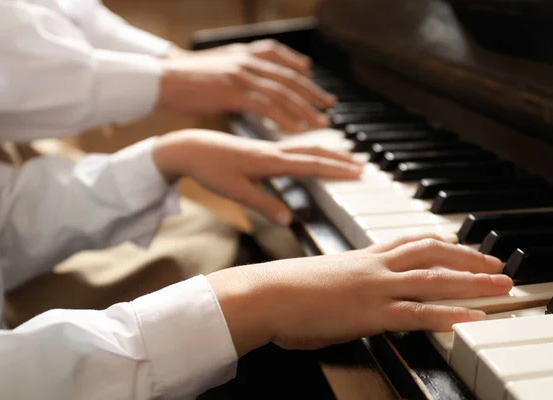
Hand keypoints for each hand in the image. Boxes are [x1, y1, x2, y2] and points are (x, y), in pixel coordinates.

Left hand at [152, 129, 361, 224]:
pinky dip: (312, 150)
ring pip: (306, 148)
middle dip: (340, 159)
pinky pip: (295, 148)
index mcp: (270, 161)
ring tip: (346, 157)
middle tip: (362, 165)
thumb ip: (263, 204)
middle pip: (315, 152)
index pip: (311, 164)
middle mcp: (274, 151)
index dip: (336, 169)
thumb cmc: (210, 169)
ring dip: (328, 152)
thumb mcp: (236, 191)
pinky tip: (313, 154)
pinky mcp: (262, 149)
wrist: (190, 147)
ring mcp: (268, 148)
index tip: (358, 172)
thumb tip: (289, 220)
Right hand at [159, 40, 335, 132]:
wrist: (161, 79)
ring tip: (320, 123)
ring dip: (304, 108)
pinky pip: (265, 105)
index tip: (316, 85)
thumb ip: (239, 74)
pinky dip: (283, 117)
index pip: (281, 60)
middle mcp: (246, 62)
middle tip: (330, 106)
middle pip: (289, 78)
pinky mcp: (232, 91)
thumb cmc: (186, 80)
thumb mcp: (218, 70)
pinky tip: (295, 128)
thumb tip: (253, 88)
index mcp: (244, 54)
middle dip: (312, 92)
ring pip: (281, 92)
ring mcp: (240, 75)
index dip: (302, 72)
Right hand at [207, 234, 512, 355]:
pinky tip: (471, 317)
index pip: (410, 242)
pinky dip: (447, 314)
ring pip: (434, 280)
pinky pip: (417, 312)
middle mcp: (374, 266)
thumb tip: (351, 294)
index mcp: (362, 256)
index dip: (441, 242)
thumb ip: (345, 283)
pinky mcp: (371, 313)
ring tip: (500, 287)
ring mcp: (375, 288)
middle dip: (469, 258)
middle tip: (497, 263)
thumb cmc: (286, 288)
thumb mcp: (322, 278)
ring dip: (472, 283)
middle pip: (432, 254)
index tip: (462, 244)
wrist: (267, 293)